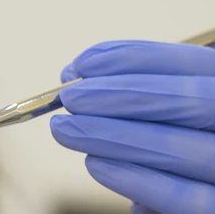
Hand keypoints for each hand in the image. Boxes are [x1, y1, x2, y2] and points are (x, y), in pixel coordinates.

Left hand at [51, 40, 214, 213]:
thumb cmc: (185, 156)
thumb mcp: (175, 117)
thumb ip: (144, 95)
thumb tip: (79, 76)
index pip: (191, 64)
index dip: (132, 58)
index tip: (82, 64)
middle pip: (187, 101)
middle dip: (117, 94)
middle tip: (70, 97)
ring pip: (177, 149)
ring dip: (111, 135)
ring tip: (66, 129)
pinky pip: (184, 199)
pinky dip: (135, 178)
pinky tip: (95, 164)